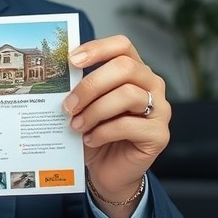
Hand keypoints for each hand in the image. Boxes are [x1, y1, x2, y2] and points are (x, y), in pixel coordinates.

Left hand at [63, 36, 169, 217]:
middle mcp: (152, 85)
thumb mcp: (85, 107)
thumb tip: (58, 76)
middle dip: (91, 85)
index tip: (71, 60)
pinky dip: (103, 132)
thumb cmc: (97, 134)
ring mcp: (160, 109)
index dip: (98, 48)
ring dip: (95, 111)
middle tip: (68, 105)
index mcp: (134, 72)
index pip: (122, 46)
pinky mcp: (159, 135)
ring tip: (76, 126)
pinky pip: (129, 125)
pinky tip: (90, 140)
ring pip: (127, 95)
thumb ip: (80, 89)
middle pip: (125, 67)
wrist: (109, 171)